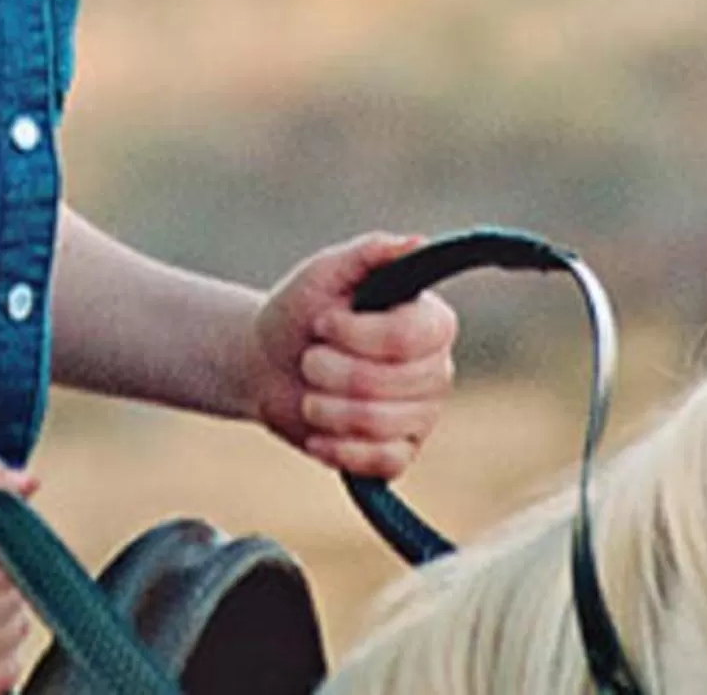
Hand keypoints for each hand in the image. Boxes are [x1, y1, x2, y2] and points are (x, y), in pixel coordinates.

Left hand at [250, 232, 459, 478]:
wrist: (268, 364)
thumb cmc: (302, 311)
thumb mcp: (327, 271)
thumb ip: (371, 252)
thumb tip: (417, 242)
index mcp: (431, 322)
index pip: (408, 338)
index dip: (357, 335)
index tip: (323, 322)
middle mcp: (437, 368)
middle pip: (390, 384)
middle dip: (331, 372)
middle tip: (310, 359)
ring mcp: (422, 415)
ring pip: (382, 425)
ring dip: (327, 410)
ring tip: (310, 394)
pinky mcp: (399, 453)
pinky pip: (384, 463)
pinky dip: (340, 449)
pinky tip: (317, 434)